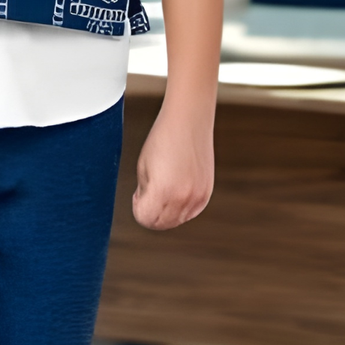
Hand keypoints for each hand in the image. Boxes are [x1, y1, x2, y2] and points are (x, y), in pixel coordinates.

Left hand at [132, 105, 213, 230]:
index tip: (138, 193)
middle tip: (148, 192)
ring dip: (166, 211)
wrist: (189, 120)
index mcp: (162, 191)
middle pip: (160, 224)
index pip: (145, 218)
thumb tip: (148, 209)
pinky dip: (180, 206)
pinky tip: (176, 187)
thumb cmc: (162, 140)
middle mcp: (183, 197)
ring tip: (163, 187)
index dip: (138, 208)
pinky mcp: (207, 192)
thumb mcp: (143, 168)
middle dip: (150, 213)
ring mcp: (198, 196)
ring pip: (176, 221)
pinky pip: (190, 212)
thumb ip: (144, 193)